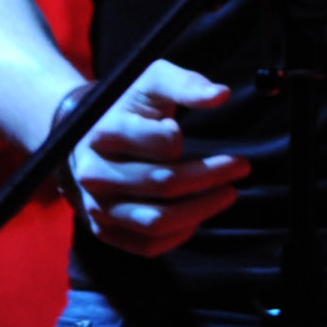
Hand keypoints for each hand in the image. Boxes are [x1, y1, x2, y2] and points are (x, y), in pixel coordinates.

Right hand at [67, 62, 251, 257]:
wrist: (85, 136)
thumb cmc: (128, 105)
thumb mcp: (152, 81)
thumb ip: (185, 84)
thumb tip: (221, 95)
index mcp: (105, 131)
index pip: (159, 143)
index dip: (181, 139)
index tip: (195, 132)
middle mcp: (94, 173)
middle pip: (162, 183)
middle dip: (210, 176)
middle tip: (241, 166)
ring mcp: (96, 206)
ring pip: (155, 221)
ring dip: (201, 209)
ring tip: (228, 193)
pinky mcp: (103, 230)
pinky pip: (145, 246)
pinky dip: (179, 235)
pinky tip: (199, 216)